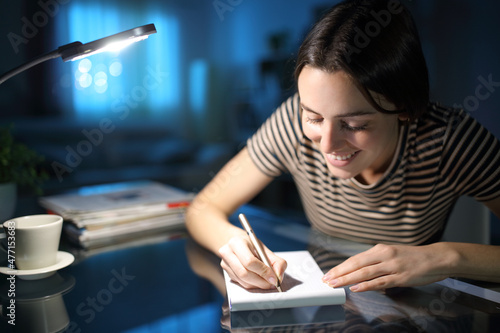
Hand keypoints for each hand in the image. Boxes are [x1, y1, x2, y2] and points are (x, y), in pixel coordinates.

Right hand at [218, 235, 286, 289]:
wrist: (237, 243)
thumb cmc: (252, 246)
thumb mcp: (265, 249)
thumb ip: (276, 262)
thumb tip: (279, 277)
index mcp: (237, 243)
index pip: (249, 261)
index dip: (263, 271)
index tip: (274, 278)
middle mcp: (227, 253)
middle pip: (244, 273)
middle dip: (261, 281)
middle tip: (272, 283)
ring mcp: (224, 264)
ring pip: (243, 281)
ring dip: (258, 285)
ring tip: (267, 282)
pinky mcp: (226, 273)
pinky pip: (241, 284)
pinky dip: (252, 285)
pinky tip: (258, 280)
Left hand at [322, 243, 452, 291]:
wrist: (437, 257)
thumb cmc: (414, 257)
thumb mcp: (392, 254)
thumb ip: (376, 261)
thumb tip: (360, 271)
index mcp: (380, 249)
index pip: (355, 258)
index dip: (341, 266)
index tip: (329, 273)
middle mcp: (384, 255)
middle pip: (356, 264)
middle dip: (339, 273)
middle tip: (327, 280)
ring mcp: (392, 266)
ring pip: (365, 273)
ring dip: (347, 279)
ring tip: (335, 284)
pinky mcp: (400, 277)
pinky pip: (380, 282)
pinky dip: (366, 285)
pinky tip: (355, 288)